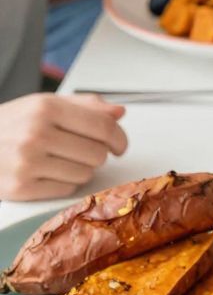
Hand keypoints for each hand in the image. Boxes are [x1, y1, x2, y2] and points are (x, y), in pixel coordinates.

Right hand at [0, 95, 127, 201]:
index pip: (102, 126)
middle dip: (95, 153)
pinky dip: (63, 182)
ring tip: (58, 159)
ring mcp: (28, 163)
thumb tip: (118, 113)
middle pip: (97, 154)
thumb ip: (83, 107)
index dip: (118, 138)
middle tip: (78, 150)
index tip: (119, 145)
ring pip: (85, 174)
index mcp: (45, 108)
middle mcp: (36, 134)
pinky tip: (46, 172)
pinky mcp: (22, 188)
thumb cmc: (8, 125)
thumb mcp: (41, 105)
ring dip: (79, 169)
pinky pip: (67, 189)